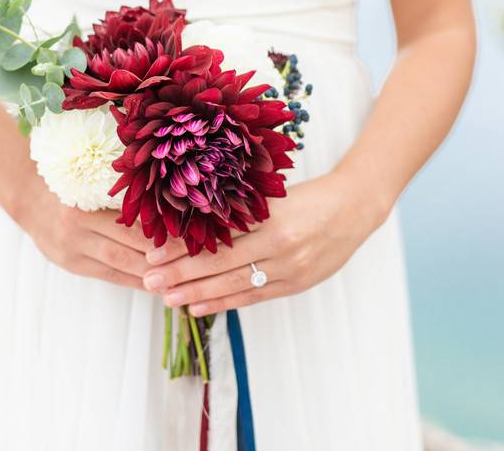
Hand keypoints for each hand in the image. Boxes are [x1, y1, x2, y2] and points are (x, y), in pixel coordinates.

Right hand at [16, 182, 186, 288]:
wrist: (30, 198)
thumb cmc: (74, 183)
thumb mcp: (95, 182)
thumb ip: (125, 194)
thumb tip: (170, 207)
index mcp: (86, 203)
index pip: (132, 224)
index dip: (162, 235)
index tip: (191, 241)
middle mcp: (76, 228)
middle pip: (127, 248)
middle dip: (161, 259)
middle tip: (192, 265)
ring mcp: (72, 249)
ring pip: (119, 265)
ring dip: (149, 275)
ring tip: (178, 280)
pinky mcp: (71, 264)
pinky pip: (109, 275)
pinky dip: (133, 280)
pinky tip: (154, 284)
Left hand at [141, 169, 388, 314]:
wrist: (354, 209)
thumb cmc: (309, 197)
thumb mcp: (275, 197)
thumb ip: (241, 213)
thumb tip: (193, 224)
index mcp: (271, 218)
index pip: (217, 239)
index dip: (183, 250)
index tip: (153, 255)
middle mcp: (279, 245)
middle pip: (221, 265)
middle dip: (181, 276)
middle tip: (149, 282)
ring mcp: (289, 268)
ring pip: (234, 285)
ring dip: (197, 294)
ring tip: (167, 299)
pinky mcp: (295, 284)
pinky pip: (253, 297)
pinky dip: (224, 302)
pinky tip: (198, 307)